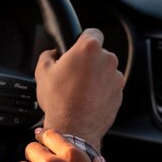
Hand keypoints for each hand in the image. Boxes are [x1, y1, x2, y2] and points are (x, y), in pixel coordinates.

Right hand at [35, 28, 123, 150]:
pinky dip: (100, 91)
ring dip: (95, 77)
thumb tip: (51, 54)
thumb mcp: (42, 72)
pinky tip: (86, 100)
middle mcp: (107, 60)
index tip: (77, 48)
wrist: (73, 129)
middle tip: (72, 74)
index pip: (92, 32)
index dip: (82, 39)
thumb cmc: (59, 101)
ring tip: (79, 90)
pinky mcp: (119, 94)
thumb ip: (48, 55)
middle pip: (98, 53)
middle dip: (87, 61)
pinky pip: (109, 87)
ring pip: (104, 71)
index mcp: (89, 49)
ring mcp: (115, 78)